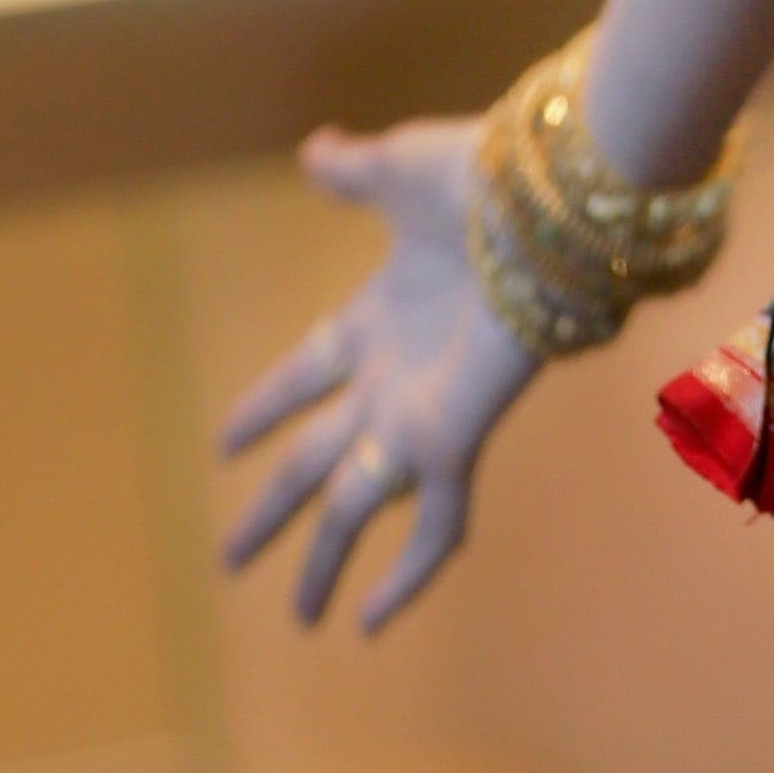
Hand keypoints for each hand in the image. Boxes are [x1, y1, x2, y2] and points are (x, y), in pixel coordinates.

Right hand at [219, 117, 540, 631]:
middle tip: (229, 557)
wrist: (550, 200)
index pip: (305, 372)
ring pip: (356, 505)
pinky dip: (406, 575)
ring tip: (301, 617)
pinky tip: (373, 622)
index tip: (223, 441)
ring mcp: (418, 413)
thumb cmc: (479, 175)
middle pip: (315, 459)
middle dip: (273, 508)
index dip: (265, 404)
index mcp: (375, 315)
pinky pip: (431, 524)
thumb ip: (353, 171)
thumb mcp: (399, 168)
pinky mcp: (453, 438)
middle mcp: (391, 376)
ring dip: (324, 558)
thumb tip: (314, 150)